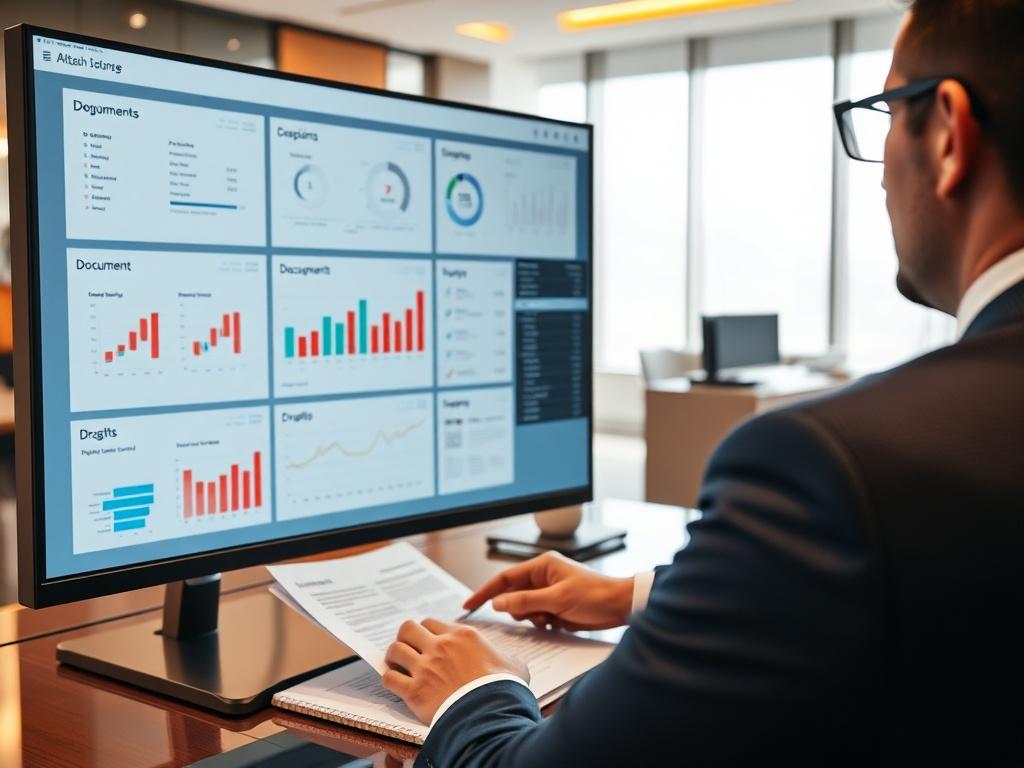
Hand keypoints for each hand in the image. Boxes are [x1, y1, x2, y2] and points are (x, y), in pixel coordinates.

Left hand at [382, 618, 529, 723]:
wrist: (492, 714)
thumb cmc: (505, 688)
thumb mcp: (513, 664)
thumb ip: (505, 656)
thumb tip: (507, 660)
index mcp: (462, 636)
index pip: (431, 623)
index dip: (427, 632)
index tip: (428, 642)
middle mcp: (440, 647)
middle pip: (408, 628)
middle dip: (405, 637)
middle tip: (409, 648)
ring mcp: (425, 668)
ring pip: (395, 650)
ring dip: (394, 657)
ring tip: (397, 664)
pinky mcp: (415, 692)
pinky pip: (389, 679)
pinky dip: (390, 680)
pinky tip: (396, 684)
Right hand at [464, 551, 633, 630]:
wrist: (621, 606)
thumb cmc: (595, 595)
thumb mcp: (558, 599)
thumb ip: (526, 601)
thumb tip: (498, 603)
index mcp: (542, 566)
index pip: (504, 578)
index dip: (485, 592)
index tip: (468, 605)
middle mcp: (542, 577)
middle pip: (513, 596)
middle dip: (518, 610)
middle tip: (536, 615)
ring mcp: (549, 593)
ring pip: (523, 609)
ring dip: (531, 618)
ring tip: (551, 618)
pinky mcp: (556, 607)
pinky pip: (536, 617)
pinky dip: (541, 623)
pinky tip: (556, 623)